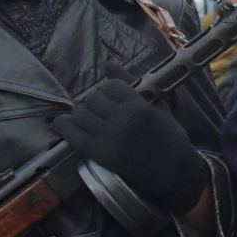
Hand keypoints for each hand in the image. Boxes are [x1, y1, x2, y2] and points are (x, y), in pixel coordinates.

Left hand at [52, 79, 206, 214]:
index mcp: (138, 106)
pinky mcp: (98, 153)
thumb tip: (107, 64)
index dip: (109, 90)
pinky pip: (71, 134)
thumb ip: (132, 84)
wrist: (174, 172)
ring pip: (80, 113)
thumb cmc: (170, 138)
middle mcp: (121, 119)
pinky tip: (62, 123)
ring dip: (81, 113)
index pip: (110, 86)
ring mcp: (108, 137)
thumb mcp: (157, 107)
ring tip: (88, 119)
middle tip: (100, 110)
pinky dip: (63, 125)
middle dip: (95, 102)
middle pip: (92, 98)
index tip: (112, 98)